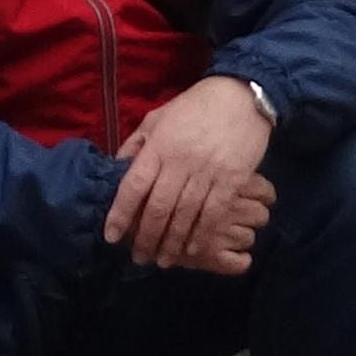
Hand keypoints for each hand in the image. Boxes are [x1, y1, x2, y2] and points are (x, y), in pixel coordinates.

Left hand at [105, 74, 274, 269]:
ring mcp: (208, 172)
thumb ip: (137, 143)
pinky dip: (202, 235)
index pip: (133, 186)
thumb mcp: (158, 117)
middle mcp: (180, 162)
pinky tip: (194, 249)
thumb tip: (117, 168)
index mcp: (159, 146)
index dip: (120, 214)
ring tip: (163, 260)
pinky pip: (214, 213)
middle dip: (146, 237)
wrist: (243, 95)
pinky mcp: (232, 179)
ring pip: (185, 216)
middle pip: (158, 208)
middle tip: (140, 257)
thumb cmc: (196, 106)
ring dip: (172, 242)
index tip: (112, 237)